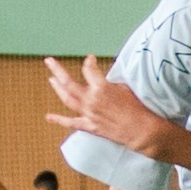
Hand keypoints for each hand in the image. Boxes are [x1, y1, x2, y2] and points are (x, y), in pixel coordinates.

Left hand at [46, 55, 164, 155]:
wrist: (141, 130)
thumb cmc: (137, 108)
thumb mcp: (125, 88)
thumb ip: (109, 84)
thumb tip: (101, 81)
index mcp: (101, 87)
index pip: (89, 69)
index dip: (89, 62)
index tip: (90, 59)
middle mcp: (91, 99)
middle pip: (68, 82)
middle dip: (57, 69)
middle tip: (49, 61)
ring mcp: (88, 114)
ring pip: (67, 99)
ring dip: (57, 88)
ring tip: (50, 79)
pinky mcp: (89, 126)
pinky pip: (71, 123)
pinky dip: (59, 120)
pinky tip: (49, 116)